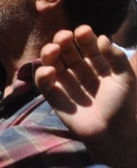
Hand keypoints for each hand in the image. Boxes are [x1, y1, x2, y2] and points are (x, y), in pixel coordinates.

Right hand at [34, 24, 136, 164]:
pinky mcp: (54, 97)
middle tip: (64, 37)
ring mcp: (67, 84)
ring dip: (49, 52)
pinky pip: (44, 82)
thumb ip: (117, 57)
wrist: (115, 136)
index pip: (88, 46)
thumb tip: (102, 37)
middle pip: (67, 50)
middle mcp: (81, 72)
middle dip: (63, 40)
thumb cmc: (124, 108)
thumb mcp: (126, 80)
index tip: (83, 31)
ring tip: (53, 50)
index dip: (84, 37)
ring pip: (52, 62)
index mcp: (99, 67)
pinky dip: (42, 74)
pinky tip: (49, 71)